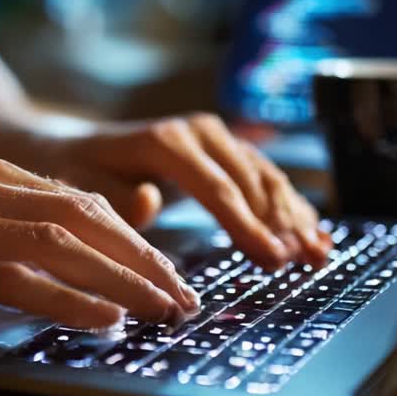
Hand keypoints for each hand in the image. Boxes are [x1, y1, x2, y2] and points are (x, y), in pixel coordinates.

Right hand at [0, 158, 201, 333]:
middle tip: (184, 297)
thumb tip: (68, 265)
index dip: (134, 239)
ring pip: (61, 244)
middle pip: (84, 218)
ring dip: (122, 279)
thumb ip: (1, 231)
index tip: (170, 273)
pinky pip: (16, 277)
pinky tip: (102, 320)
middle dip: (143, 259)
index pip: (82, 202)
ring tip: (162, 310)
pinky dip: (67, 300)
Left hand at [44, 113, 331, 269]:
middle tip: (306, 263)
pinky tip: (316, 233)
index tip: (272, 258)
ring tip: (318, 254)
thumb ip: (115, 197)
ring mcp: (218, 137)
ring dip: (294, 217)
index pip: (217, 187)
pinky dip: (292, 206)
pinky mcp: (228, 149)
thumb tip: (149, 201)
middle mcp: (200, 132)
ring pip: (266, 178)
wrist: (78, 145)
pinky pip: (266, 177)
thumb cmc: (79, 172)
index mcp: (167, 142)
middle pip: (251, 183)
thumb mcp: (83, 186)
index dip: (247, 225)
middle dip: (281, 225)